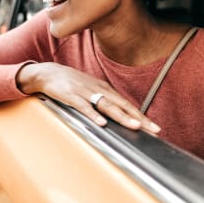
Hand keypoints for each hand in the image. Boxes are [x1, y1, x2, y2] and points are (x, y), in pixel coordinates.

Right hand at [17, 62, 160, 134]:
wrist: (49, 73)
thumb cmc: (71, 83)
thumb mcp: (90, 89)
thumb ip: (103, 99)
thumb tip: (117, 113)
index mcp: (104, 88)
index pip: (126, 103)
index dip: (140, 115)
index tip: (153, 127)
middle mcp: (98, 89)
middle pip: (121, 104)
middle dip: (138, 118)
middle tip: (153, 129)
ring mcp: (85, 92)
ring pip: (106, 105)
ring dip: (121, 116)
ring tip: (134, 126)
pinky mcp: (71, 96)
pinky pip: (84, 106)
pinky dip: (93, 115)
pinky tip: (101, 123)